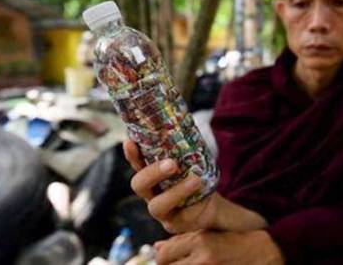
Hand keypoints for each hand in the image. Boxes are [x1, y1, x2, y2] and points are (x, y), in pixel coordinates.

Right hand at [123, 140, 266, 233]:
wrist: (212, 203)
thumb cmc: (197, 176)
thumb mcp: (192, 159)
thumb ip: (185, 144)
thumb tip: (185, 117)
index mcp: (151, 175)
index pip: (136, 163)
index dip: (131, 154)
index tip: (130, 140)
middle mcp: (151, 194)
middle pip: (139, 185)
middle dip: (153, 173)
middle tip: (172, 164)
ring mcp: (162, 212)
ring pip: (157, 205)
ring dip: (176, 192)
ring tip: (195, 179)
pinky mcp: (176, 225)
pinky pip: (181, 217)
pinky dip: (194, 205)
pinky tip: (204, 196)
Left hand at [154, 230, 284, 264]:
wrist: (265, 254)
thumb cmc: (235, 242)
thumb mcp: (210, 234)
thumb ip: (182, 240)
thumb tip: (156, 247)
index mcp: (200, 242)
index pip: (163, 255)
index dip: (163, 257)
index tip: (170, 257)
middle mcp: (202, 259)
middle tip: (180, 261)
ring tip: (190, 261)